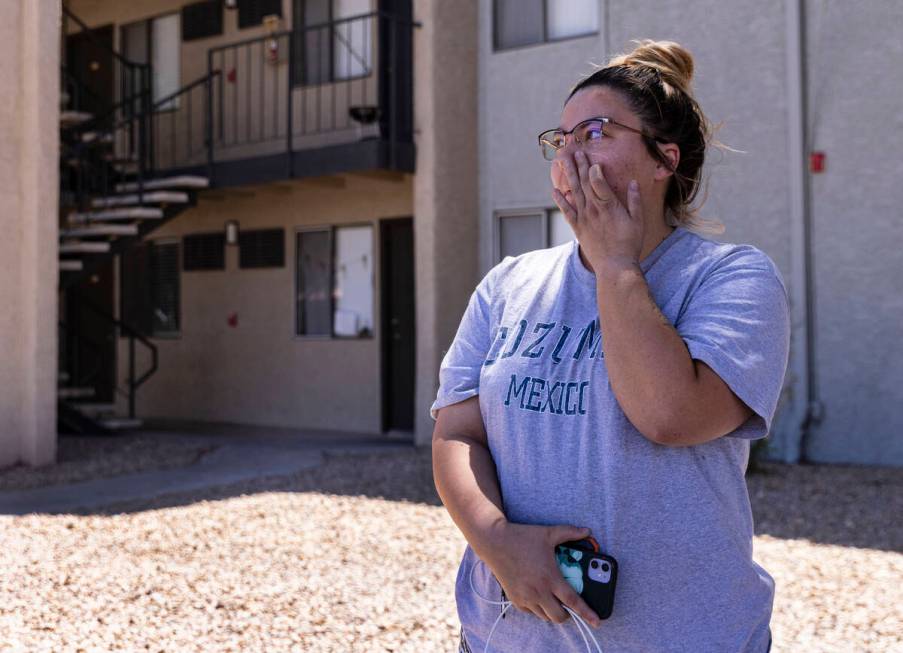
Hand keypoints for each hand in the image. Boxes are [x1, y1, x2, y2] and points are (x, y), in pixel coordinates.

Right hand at [478, 520, 601, 627]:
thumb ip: (570, 532)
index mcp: (550, 577)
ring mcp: (525, 597)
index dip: (586, 613)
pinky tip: (539, 596)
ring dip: (553, 611)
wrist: (494, 541)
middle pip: (559, 616)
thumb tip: (587, 531)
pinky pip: (531, 612)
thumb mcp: (548, 533)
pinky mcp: (515, 599)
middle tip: (569, 604)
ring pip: (545, 617)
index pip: (572, 601)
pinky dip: (538, 608)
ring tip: (554, 599)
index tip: (597, 621)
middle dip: (568, 614)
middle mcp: (538, 591)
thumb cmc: (522, 537)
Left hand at [552, 150, 644, 272]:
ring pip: (574, 192)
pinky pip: (567, 211)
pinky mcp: (578, 228)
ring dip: (569, 176)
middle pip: (584, 182)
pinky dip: (560, 200)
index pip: (597, 181)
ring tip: (562, 161)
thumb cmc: (629, 244)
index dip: (593, 168)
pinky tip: (554, 190)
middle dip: (579, 165)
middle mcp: (593, 209)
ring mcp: (584, 218)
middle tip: (574, 151)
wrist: (614, 266)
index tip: (591, 158)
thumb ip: (635, 201)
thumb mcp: (638, 221)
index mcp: (609, 206)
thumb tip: (633, 183)